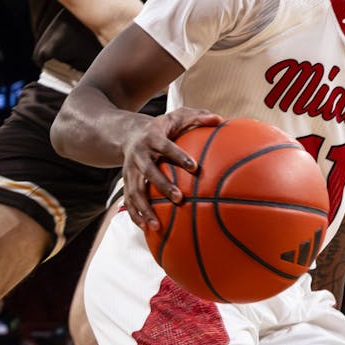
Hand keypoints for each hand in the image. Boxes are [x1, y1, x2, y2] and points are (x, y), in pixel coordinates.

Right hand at [122, 107, 221, 230]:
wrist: (128, 133)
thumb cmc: (162, 127)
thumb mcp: (177, 116)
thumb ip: (197, 116)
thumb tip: (218, 119)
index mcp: (152, 137)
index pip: (165, 146)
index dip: (178, 156)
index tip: (194, 167)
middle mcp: (139, 154)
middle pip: (148, 171)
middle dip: (162, 185)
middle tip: (179, 198)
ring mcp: (130, 170)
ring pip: (134, 190)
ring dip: (144, 208)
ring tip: (157, 225)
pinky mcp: (126, 182)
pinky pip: (128, 200)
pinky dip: (136, 215)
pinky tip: (147, 229)